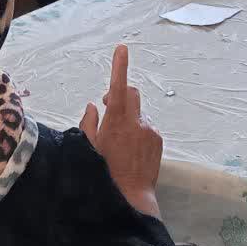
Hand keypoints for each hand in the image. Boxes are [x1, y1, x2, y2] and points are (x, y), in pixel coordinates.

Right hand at [79, 44, 163, 217]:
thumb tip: (93, 106)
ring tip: (120, 141)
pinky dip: (138, 130)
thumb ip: (89, 123)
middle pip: (131, 93)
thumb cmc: (104, 174)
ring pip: (138, 112)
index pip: (118, 87)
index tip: (122, 48)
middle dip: (120, 94)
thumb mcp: (88, 149)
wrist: (130, 197)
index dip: (119, 66)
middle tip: (108, 108)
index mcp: (116, 122)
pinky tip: (131, 150)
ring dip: (129, 117)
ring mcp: (149, 130)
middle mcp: (135, 122)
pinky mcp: (158, 139)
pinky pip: (146, 126)